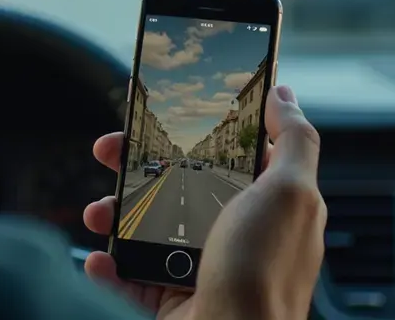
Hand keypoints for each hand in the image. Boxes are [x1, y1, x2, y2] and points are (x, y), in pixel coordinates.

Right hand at [82, 85, 324, 319]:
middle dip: (141, 163)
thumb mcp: (291, 193)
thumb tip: (285, 95)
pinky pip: (130, 275)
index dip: (204, 127)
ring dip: (116, 212)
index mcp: (269, 206)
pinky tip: (100, 255)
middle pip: (180, 183)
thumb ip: (294, 139)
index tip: (171, 108)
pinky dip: (109, 265)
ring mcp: (202, 271)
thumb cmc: (262, 276)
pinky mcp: (171, 303)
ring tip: (101, 210)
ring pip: (149, 227)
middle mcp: (236, 237)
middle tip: (113, 148)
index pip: (236, 153)